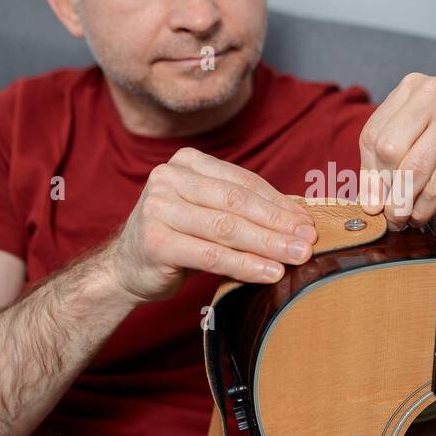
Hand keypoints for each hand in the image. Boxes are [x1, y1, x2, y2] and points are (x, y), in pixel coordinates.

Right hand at [111, 147, 317, 302]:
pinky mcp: (155, 242)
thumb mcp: (209, 213)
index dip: (279, 203)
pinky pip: (211, 255)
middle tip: (308, 241)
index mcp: (187, 162)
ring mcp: (158, 209)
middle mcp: (169, 179)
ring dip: (268, 245)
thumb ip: (244, 208)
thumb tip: (300, 216)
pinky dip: (245, 265)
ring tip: (296, 257)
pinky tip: (269, 273)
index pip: (243, 182)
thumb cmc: (179, 237)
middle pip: (237, 203)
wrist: (127, 266)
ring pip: (226, 228)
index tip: (307, 221)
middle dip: (278, 223)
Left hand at [358, 72, 435, 229]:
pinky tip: (433, 212)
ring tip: (413, 218)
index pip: (373, 136)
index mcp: (413, 88)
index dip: (370, 177)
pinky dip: (433, 203)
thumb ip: (389, 166)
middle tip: (395, 217)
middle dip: (390, 191)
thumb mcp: (422, 145)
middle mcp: (433, 89)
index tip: (374, 205)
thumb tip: (368, 203)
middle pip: (389, 149)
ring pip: (414, 165)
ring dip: (410, 202)